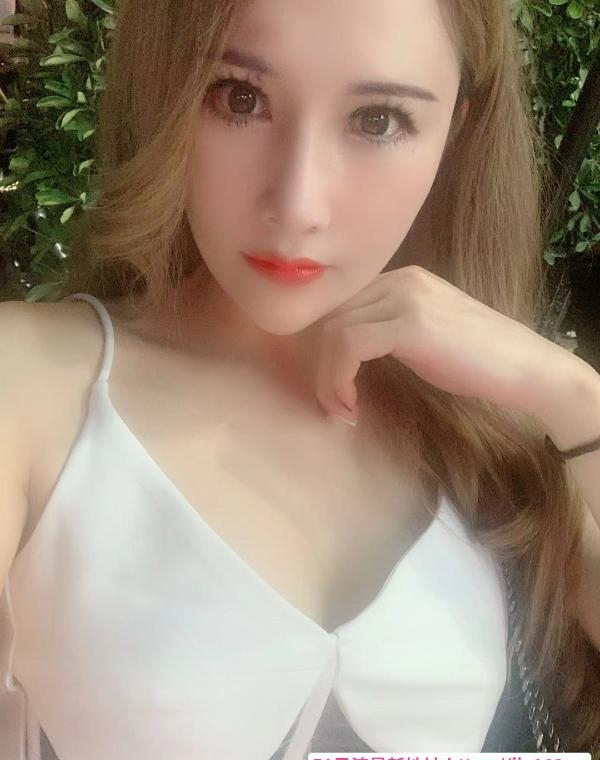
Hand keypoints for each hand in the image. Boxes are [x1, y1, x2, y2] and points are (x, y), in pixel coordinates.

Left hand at [314, 265, 586, 424]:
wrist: (528, 369)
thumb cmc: (479, 363)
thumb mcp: (423, 339)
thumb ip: (385, 332)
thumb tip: (341, 354)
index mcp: (402, 280)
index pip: (340, 305)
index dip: (324, 348)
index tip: (332, 388)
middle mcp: (400, 280)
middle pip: (331, 316)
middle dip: (321, 365)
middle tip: (333, 404)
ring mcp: (405, 297)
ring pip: (335, 330)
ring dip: (327, 378)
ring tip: (342, 409)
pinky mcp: (410, 323)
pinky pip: (349, 344)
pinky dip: (339, 379)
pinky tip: (351, 404)